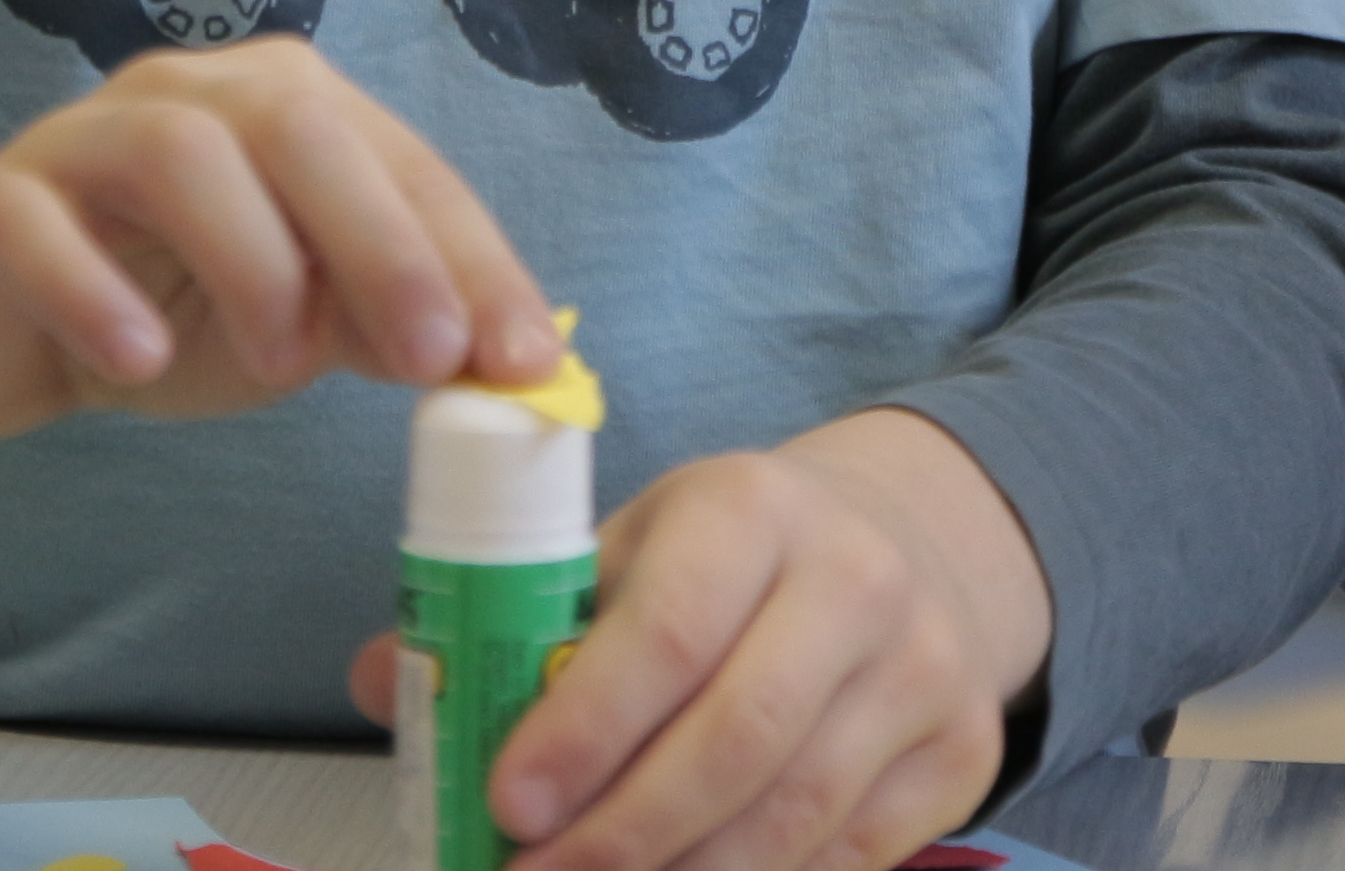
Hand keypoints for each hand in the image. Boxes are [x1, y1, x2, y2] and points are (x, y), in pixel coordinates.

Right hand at [0, 34, 561, 543]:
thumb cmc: (156, 308)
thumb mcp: (289, 327)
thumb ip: (376, 325)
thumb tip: (491, 359)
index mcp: (283, 105)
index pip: (400, 163)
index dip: (473, 257)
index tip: (526, 359)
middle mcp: (189, 94)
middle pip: (299, 129)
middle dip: (383, 244)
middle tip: (431, 358)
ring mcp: (79, 138)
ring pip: (179, 153)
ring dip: (252, 262)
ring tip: (285, 367)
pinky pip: (34, 223)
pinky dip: (95, 289)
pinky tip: (140, 359)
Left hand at [341, 406, 1048, 870]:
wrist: (901, 545)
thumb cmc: (727, 562)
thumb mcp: (629, 549)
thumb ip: (515, 616)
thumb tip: (384, 682)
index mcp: (754, 508)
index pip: (670, 629)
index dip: (584, 730)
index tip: (504, 806)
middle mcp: (857, 579)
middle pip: (738, 739)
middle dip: (622, 836)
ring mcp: (924, 669)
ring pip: (795, 815)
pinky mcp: (960, 751)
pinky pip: (851, 857)